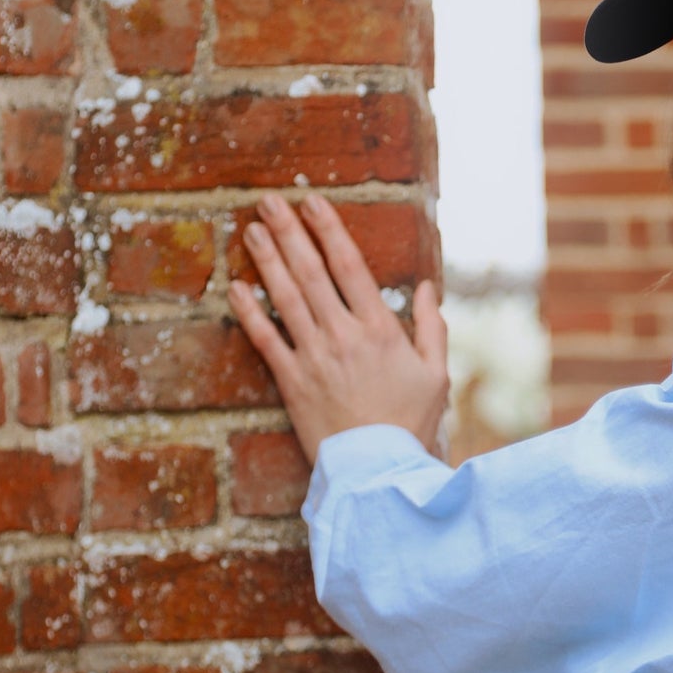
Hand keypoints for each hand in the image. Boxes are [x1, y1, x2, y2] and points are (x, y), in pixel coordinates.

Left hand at [226, 193, 449, 465]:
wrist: (379, 471)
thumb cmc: (412, 424)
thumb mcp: (437, 373)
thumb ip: (432, 327)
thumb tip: (427, 288)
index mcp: (381, 329)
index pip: (350, 266)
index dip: (329, 230)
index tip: (314, 203)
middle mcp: (344, 335)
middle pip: (311, 272)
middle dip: (290, 232)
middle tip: (270, 201)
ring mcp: (314, 357)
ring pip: (285, 298)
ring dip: (267, 261)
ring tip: (252, 230)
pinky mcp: (292, 382)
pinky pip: (265, 341)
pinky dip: (249, 313)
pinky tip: (236, 287)